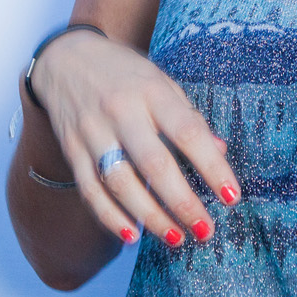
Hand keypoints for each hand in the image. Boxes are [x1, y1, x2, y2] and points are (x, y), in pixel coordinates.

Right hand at [29, 29, 238, 247]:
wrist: (65, 58)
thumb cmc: (124, 74)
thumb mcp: (161, 82)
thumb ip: (189, 117)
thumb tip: (220, 152)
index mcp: (151, 91)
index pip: (187, 133)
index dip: (212, 167)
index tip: (231, 197)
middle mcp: (121, 111)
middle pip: (154, 164)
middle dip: (182, 202)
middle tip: (205, 230)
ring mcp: (93, 132)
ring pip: (120, 183)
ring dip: (150, 217)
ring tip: (176, 238)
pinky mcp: (72, 149)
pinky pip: (90, 190)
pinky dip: (109, 217)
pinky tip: (131, 235)